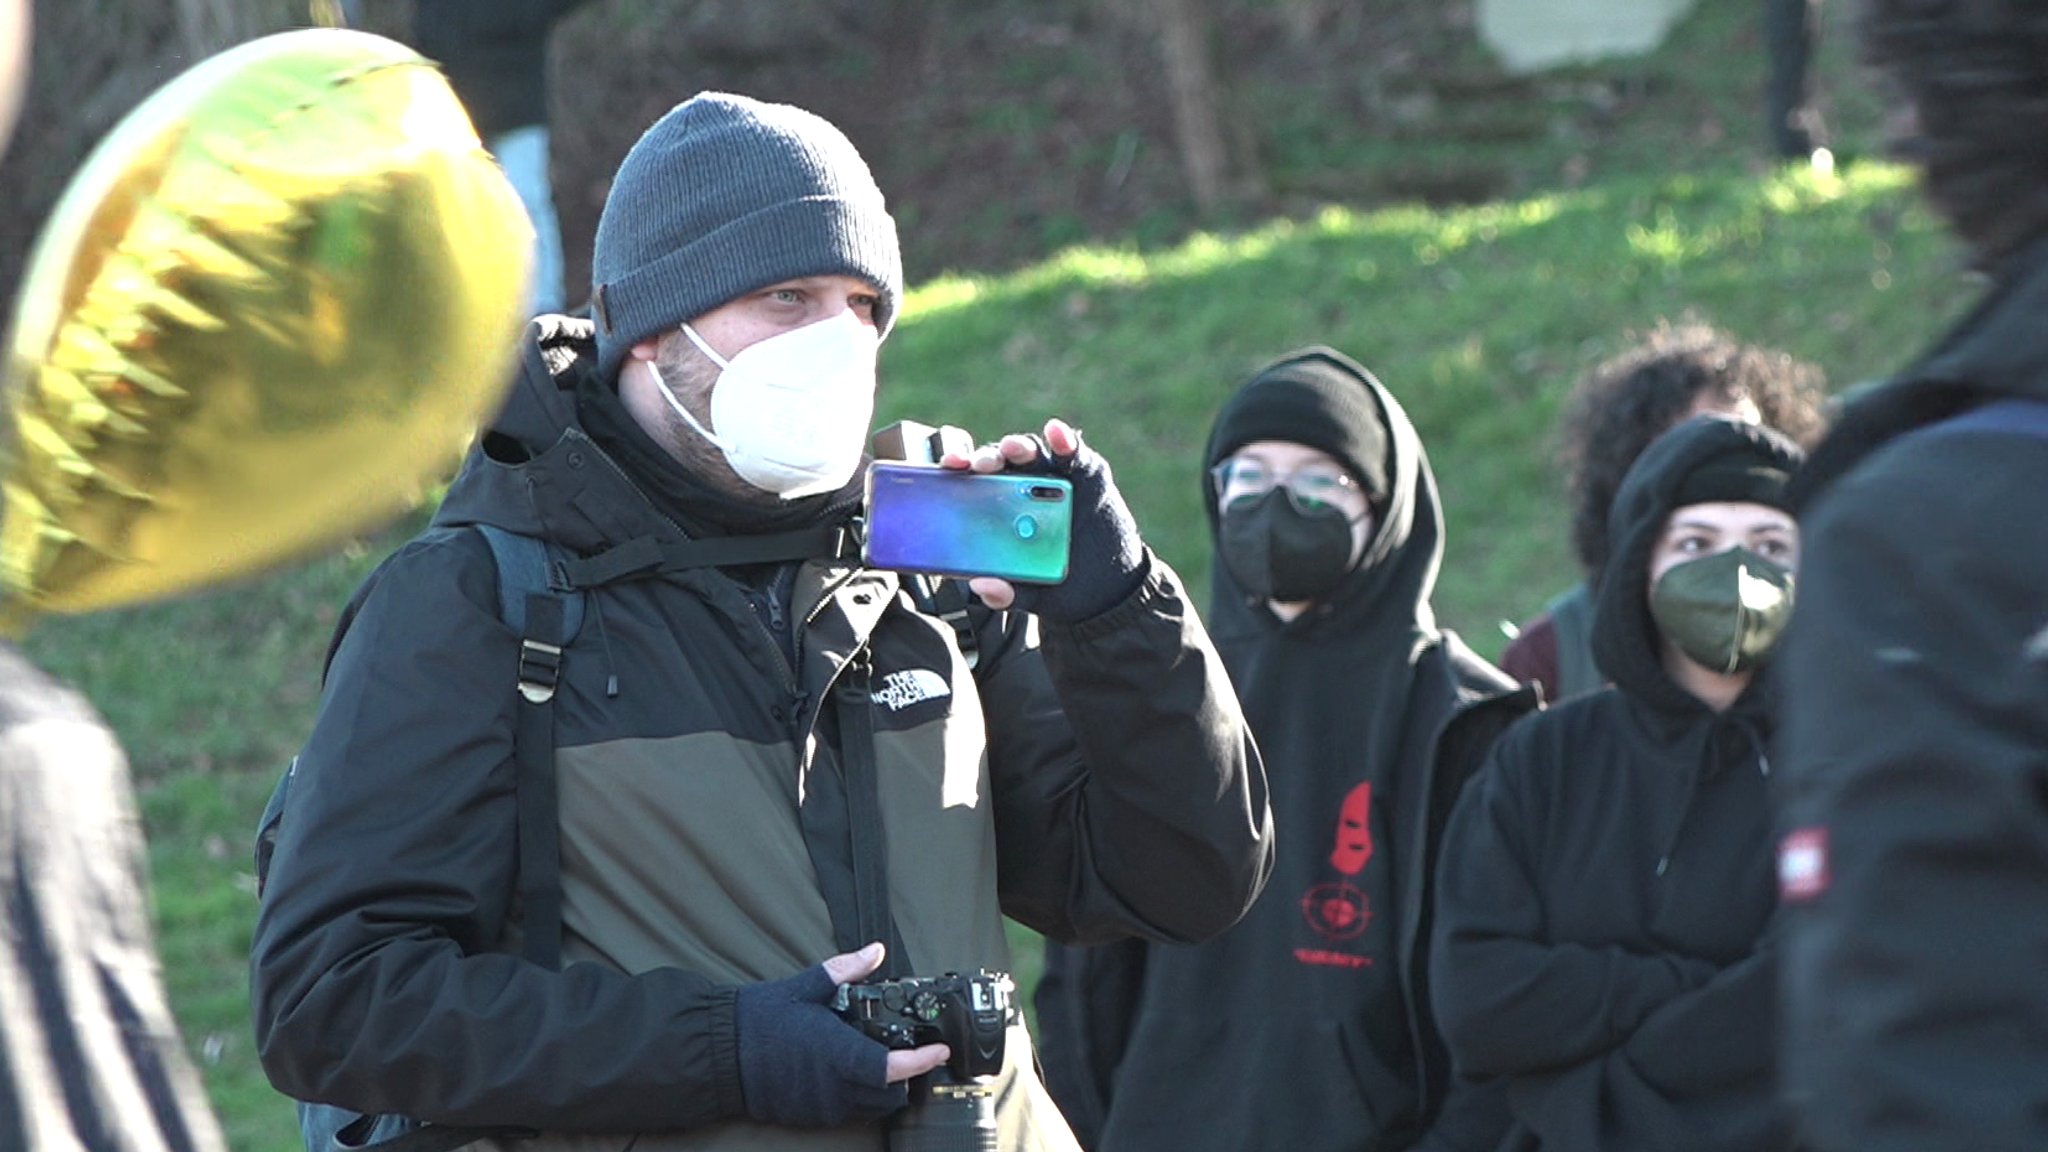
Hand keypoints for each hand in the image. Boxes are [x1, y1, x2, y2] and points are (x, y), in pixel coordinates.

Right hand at [733, 942, 948, 1127]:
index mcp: (837, 1052)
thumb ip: (846, 970)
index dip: (922, 1061)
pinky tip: (850, 1075)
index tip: (939, 1050)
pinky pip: (847, 1114)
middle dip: (906, 1076)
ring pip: (871, 1108)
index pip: (893, 1068)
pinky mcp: (809, 1116)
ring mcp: (821, 1105)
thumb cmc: (761, 1019)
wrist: (720, 1053)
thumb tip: (875, 951)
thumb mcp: (806, 987)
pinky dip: (859, 1099)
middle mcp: (834, 1086)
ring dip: (882, 1089)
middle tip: (910, 1053)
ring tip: (880, 1063)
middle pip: (890, 1094)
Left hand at [942, 418, 1145, 621]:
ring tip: (1013, 449)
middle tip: (980, 465)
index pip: (973, 483)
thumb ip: (1006, 594)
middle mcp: (1023, 489)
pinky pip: (1074, 453)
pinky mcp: (1087, 474)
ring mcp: (1055, 478)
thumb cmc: (1060, 587)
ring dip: (1021, 447)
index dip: (959, 471)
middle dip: (988, 458)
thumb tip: (980, 585)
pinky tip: (1056, 433)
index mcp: (1000, 512)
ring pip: (1032, 453)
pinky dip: (1064, 440)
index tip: (948, 468)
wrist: (1107, 593)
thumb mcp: (1030, 595)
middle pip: (1000, 463)